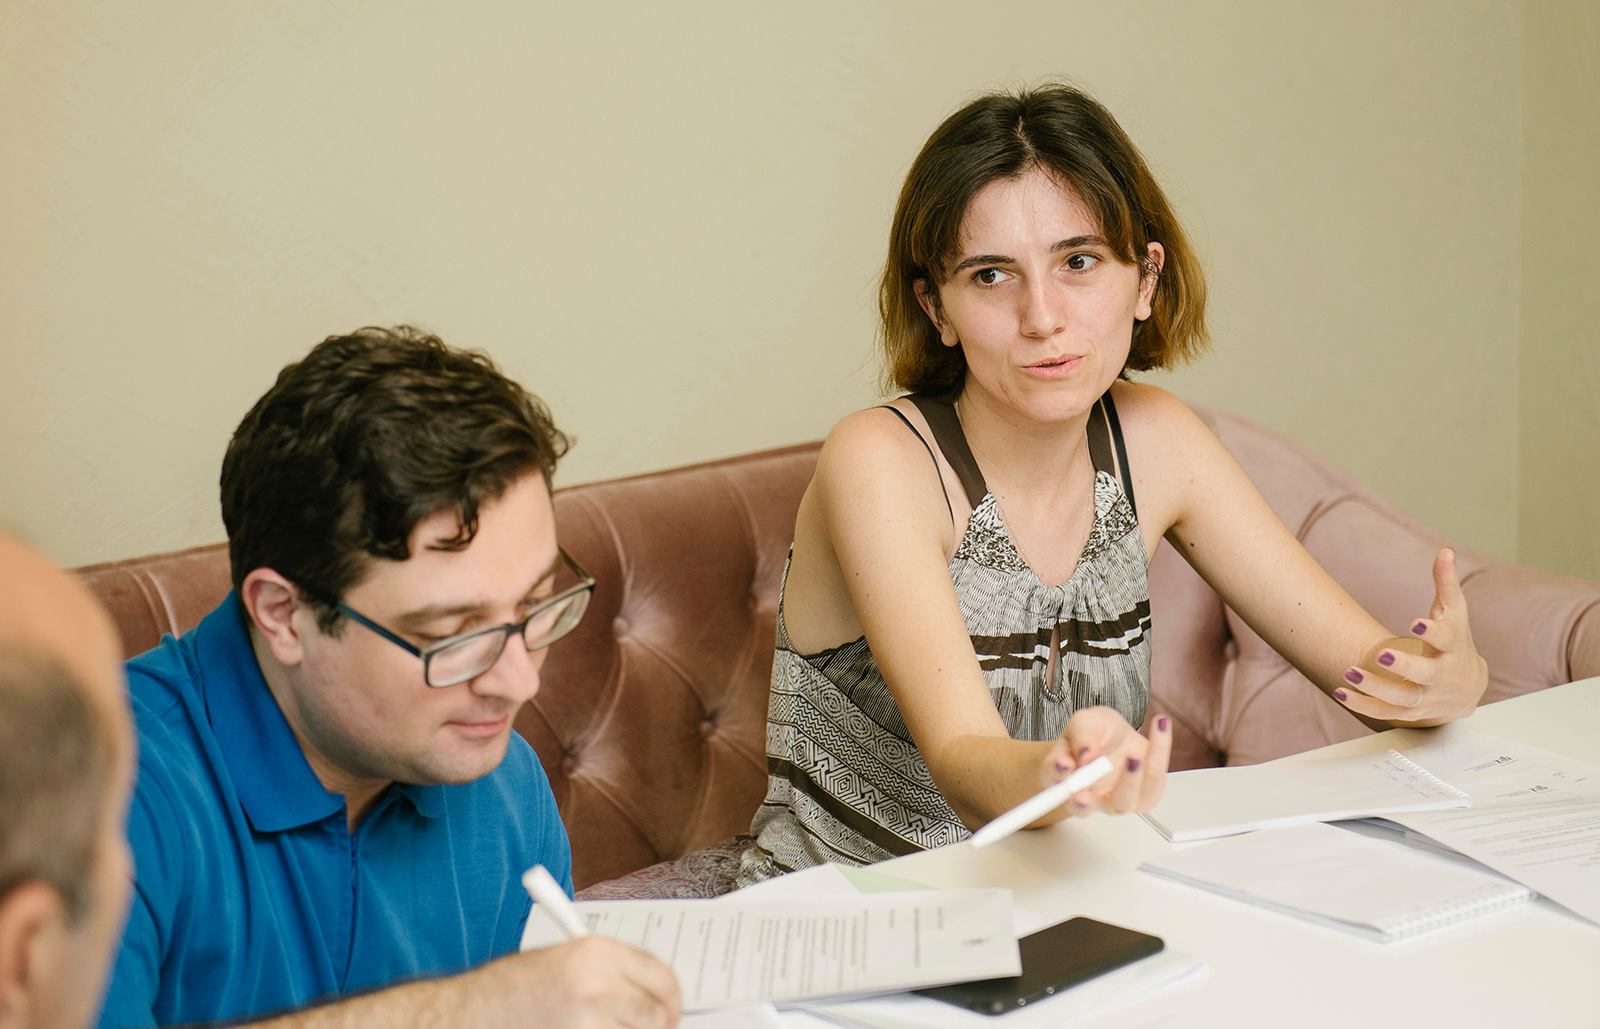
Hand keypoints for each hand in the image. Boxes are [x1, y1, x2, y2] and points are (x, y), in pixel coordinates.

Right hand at [465, 936, 681, 1027]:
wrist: (466, 1017)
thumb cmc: (507, 991)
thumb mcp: (561, 963)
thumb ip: (607, 973)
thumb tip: (649, 994)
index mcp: (596, 953)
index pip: (661, 975)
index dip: (672, 997)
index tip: (672, 1010)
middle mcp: (598, 985)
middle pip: (657, 1013)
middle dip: (658, 1027)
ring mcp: (590, 1023)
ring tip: (599, 1028)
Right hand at [1042, 706, 1172, 815]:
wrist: (1114, 736)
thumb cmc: (1093, 733)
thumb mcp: (1084, 722)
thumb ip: (1082, 736)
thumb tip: (1087, 754)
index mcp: (1061, 778)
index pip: (1051, 786)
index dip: (1056, 777)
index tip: (1064, 764)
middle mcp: (1085, 796)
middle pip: (1082, 806)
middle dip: (1090, 795)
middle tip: (1096, 768)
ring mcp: (1113, 801)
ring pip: (1120, 804)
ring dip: (1128, 781)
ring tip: (1134, 756)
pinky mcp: (1142, 797)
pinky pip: (1152, 785)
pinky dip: (1158, 756)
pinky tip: (1159, 726)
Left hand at [1336, 547, 1488, 726]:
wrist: (1468, 688)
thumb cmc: (1457, 642)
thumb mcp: (1454, 613)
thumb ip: (1446, 583)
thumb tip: (1445, 551)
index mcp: (1453, 647)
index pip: (1446, 638)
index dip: (1432, 631)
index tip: (1417, 622)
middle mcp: (1441, 675)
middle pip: (1425, 674)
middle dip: (1404, 666)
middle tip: (1383, 654)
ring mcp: (1427, 696)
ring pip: (1402, 698)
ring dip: (1376, 688)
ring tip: (1350, 673)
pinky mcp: (1411, 711)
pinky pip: (1385, 712)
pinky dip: (1363, 706)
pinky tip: (1340, 693)